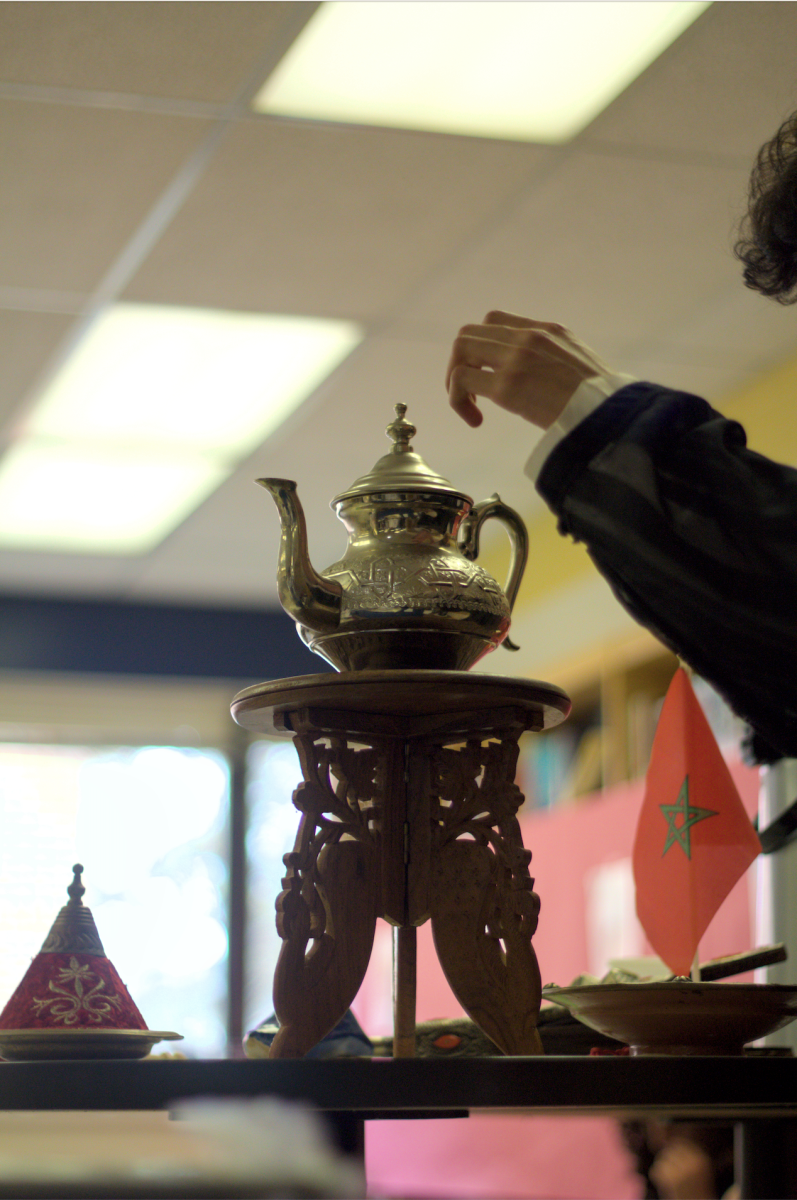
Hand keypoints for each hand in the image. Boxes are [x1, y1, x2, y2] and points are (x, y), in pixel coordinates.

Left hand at [446, 310, 611, 430]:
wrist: (611, 416)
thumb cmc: (602, 402)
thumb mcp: (580, 365)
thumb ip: (556, 360)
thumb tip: (541, 377)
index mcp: (548, 330)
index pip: (495, 320)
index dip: (481, 347)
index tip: (487, 374)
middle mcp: (529, 336)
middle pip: (470, 333)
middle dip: (462, 363)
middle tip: (472, 394)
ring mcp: (516, 358)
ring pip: (461, 350)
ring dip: (456, 380)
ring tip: (471, 408)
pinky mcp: (506, 385)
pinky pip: (461, 380)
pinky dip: (458, 400)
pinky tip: (475, 420)